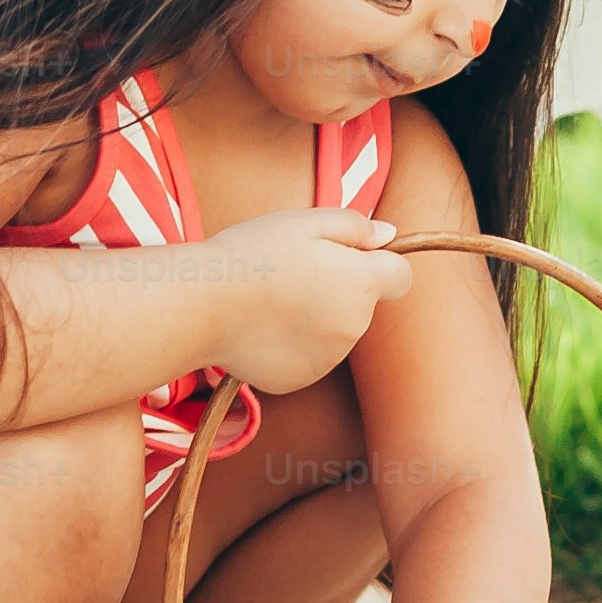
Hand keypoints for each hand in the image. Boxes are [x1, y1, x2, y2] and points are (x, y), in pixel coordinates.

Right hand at [199, 209, 411, 392]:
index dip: (379, 263)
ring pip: (333, 332)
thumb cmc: (251, 255)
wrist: (201, 306)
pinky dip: (292, 345)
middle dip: (339, 289)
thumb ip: (354, 227)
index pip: (400, 277)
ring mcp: (326, 360)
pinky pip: (307, 357)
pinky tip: (261, 328)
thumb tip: (387, 235)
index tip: (348, 256)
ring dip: (315, 317)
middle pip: (362, 305)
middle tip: (292, 271)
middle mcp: (352, 327)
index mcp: (360, 284)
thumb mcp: (305, 222)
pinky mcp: (299, 380)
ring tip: (271, 300)